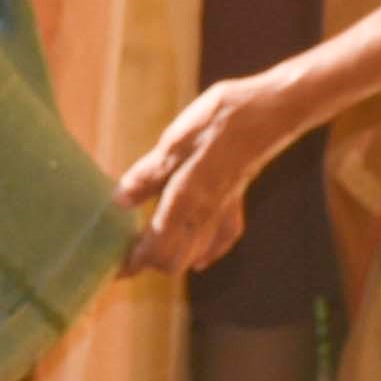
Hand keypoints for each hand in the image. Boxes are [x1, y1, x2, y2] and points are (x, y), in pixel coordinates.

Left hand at [117, 70, 314, 274]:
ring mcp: (224, 211)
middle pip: (173, 261)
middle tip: (126, 254)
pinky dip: (206, 252)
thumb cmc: (220, 121)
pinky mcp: (237, 201)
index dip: (131, 263)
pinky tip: (198, 254)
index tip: (112, 269)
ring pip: (195, 255)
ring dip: (172, 258)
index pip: (153, 248)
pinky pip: (222, 240)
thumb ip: (147, 175)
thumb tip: (119, 201)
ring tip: (150, 249)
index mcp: (184, 200)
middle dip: (148, 264)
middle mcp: (204, 215)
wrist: (268, 112)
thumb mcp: (174, 143)